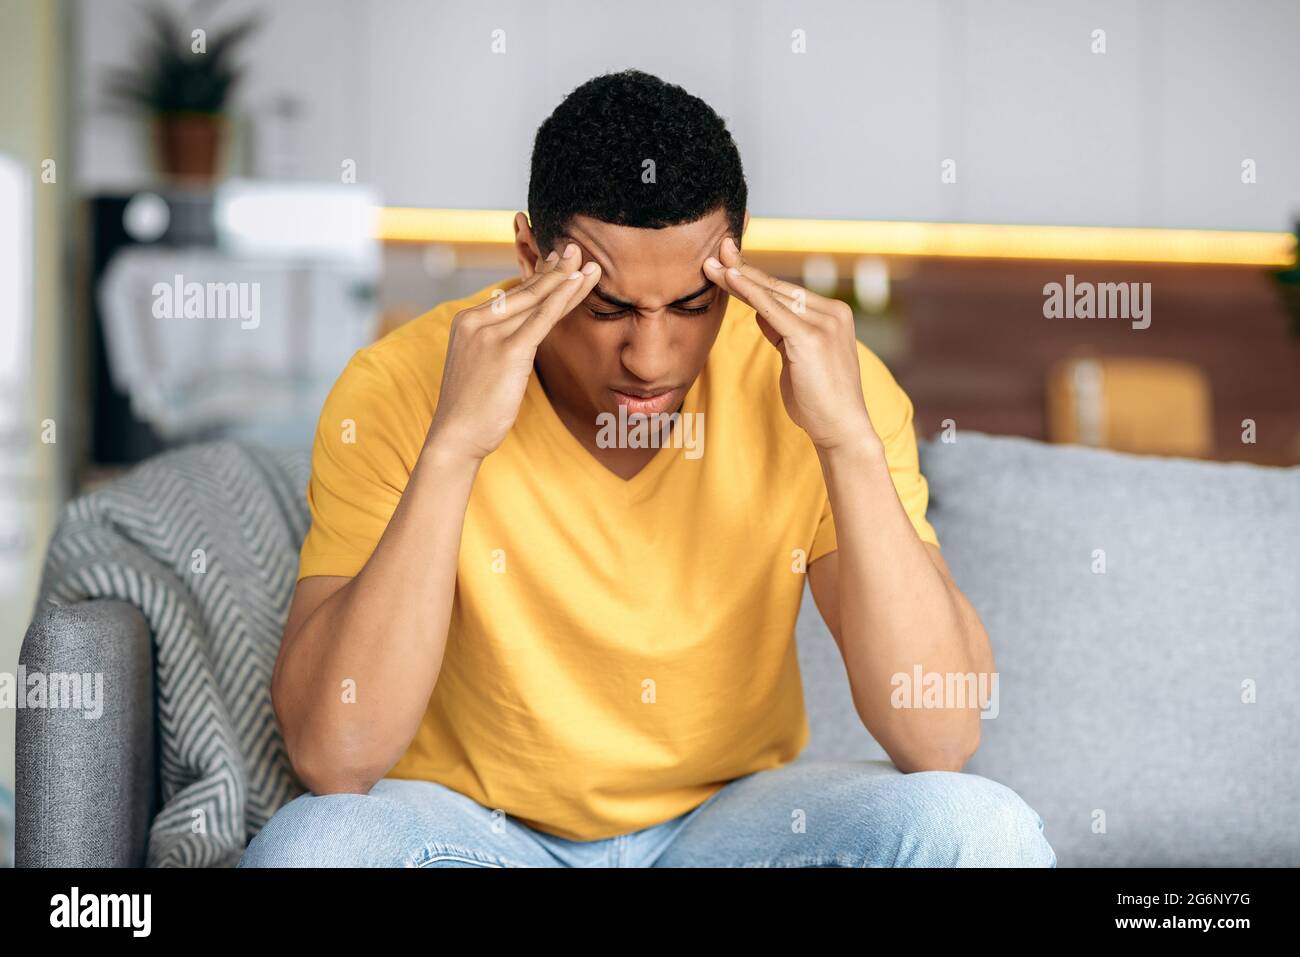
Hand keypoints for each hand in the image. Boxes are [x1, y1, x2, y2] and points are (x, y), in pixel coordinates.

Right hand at [427, 243, 600, 461]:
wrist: (455, 436)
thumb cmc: (471, 408)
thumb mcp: (480, 367)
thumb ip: (496, 344)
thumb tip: (520, 334)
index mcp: (467, 321)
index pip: (511, 295)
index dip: (538, 278)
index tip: (556, 262)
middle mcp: (476, 320)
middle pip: (525, 292)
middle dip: (555, 270)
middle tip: (576, 249)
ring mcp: (490, 333)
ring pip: (537, 301)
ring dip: (565, 280)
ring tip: (588, 262)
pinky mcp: (507, 350)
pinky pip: (541, 319)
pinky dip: (562, 299)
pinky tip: (579, 284)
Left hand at [703, 237, 874, 451]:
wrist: (841, 429)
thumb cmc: (818, 400)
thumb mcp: (798, 358)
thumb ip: (783, 332)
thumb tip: (760, 312)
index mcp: (833, 315)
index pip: (787, 292)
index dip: (756, 277)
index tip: (731, 262)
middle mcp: (832, 313)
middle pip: (778, 287)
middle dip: (744, 269)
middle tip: (716, 249)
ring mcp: (825, 323)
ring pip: (772, 294)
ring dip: (738, 278)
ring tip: (712, 264)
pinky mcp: (811, 337)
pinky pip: (771, 309)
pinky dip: (748, 292)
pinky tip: (730, 279)